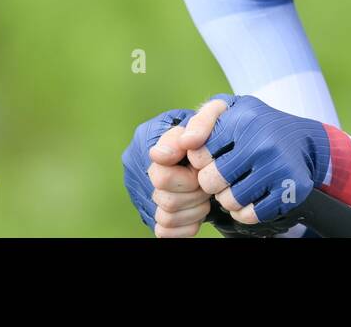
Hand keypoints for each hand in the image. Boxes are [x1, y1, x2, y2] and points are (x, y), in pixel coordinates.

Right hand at [121, 107, 211, 236]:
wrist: (211, 147)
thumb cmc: (211, 131)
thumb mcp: (211, 118)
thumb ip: (200, 124)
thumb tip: (182, 145)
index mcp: (148, 141)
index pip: (162, 175)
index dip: (188, 177)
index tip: (199, 170)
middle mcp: (139, 169)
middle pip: (166, 200)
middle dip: (193, 193)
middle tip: (205, 184)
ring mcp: (144, 194)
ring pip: (166, 217)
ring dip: (193, 210)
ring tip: (203, 195)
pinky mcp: (153, 216)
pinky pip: (165, 232)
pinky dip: (186, 225)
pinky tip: (195, 210)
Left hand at [179, 93, 331, 225]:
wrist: (303, 139)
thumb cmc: (255, 125)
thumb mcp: (229, 111)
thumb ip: (200, 122)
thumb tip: (180, 145)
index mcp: (243, 120)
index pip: (198, 155)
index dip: (200, 160)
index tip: (212, 155)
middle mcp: (262, 143)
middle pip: (210, 181)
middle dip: (212, 181)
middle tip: (223, 174)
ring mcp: (278, 167)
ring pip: (229, 201)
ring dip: (227, 198)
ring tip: (236, 184)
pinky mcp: (292, 190)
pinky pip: (251, 215)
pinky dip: (245, 211)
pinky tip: (250, 196)